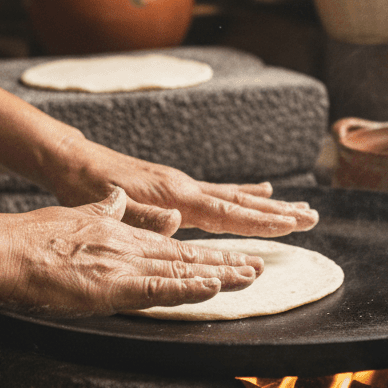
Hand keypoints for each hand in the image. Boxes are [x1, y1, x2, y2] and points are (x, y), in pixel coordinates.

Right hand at [0, 187, 263, 317]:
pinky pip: (159, 288)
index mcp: (124, 235)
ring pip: (182, 270)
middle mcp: (131, 248)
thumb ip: (107, 212)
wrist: (10, 248)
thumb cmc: (37, 236)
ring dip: (219, 275)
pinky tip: (211, 286)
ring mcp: (124, 266)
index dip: (207, 253)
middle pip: (188, 257)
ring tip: (250, 277)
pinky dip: (187, 287)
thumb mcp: (81, 215)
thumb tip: (122, 201)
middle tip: (259, 268)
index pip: (175, 246)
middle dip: (226, 264)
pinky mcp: (113, 285)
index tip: (234, 257)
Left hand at [56, 143, 318, 236]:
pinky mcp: (177, 184)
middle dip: (278, 212)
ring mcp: (184, 184)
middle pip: (242, 202)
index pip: (227, 212)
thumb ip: (142, 216)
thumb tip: (177, 223)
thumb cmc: (89, 187)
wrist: (74, 162)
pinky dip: (246, 191)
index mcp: (175, 197)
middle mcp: (186, 188)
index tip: (293, 225)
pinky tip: (262, 189)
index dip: (260, 222)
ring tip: (301, 207)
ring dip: (270, 204)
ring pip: (237, 195)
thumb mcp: (109, 205)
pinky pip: (222, 190)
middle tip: (313, 218)